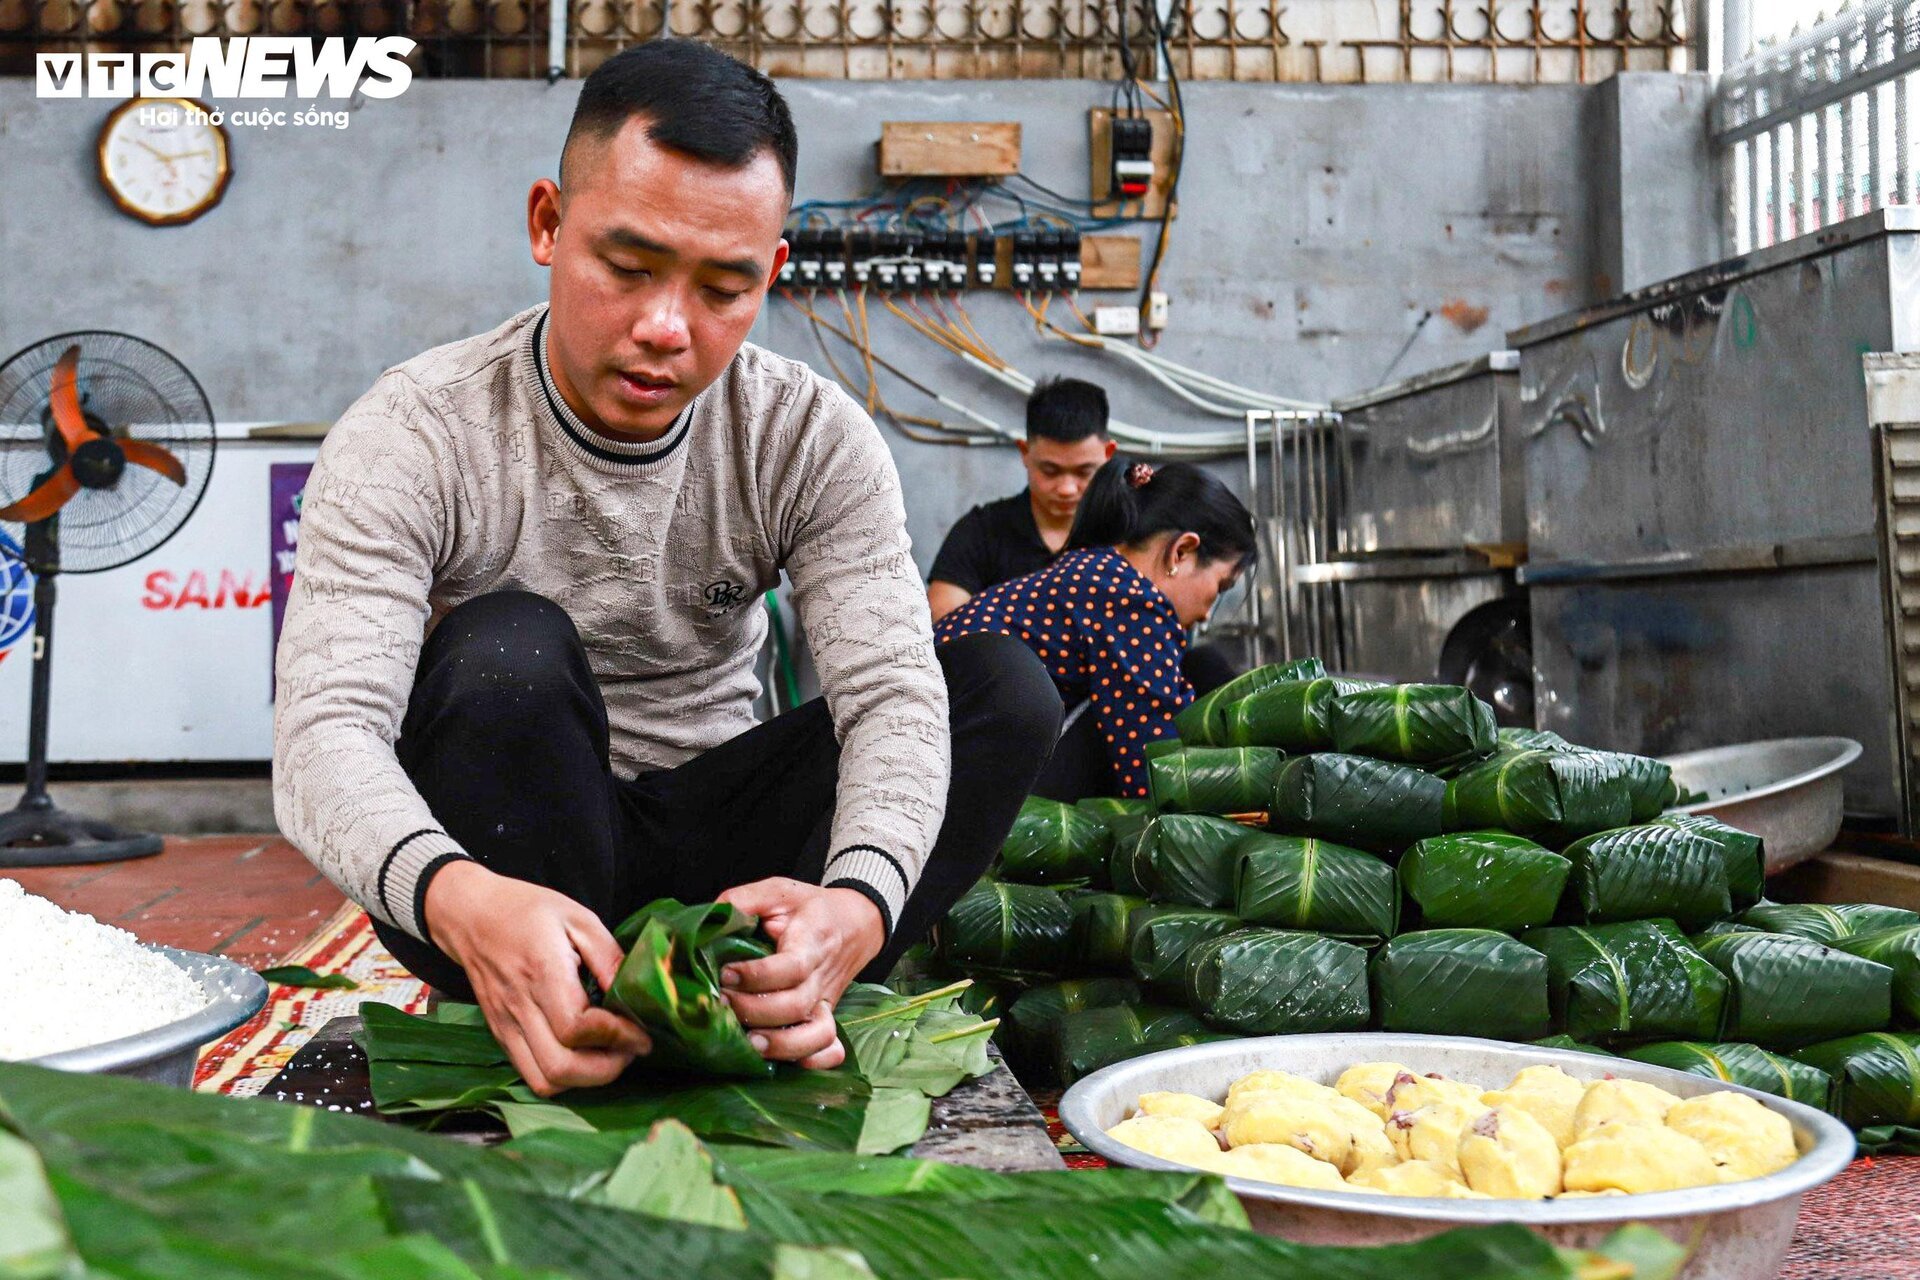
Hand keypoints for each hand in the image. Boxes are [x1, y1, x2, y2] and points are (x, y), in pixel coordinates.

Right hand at [423, 860, 649, 1095]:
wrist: (471, 915)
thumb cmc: (528, 911)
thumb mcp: (579, 919)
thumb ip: (610, 958)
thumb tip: (637, 994)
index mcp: (541, 972)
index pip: (576, 1028)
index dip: (616, 1037)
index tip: (641, 1033)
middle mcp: (519, 1006)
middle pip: (561, 1067)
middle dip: (606, 1068)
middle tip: (630, 1049)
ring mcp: (505, 1025)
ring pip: (544, 1081)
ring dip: (584, 1079)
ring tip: (609, 1055)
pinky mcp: (500, 1034)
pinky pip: (530, 1074)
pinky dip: (562, 1077)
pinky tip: (583, 1055)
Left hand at [716, 877, 885, 1069]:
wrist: (856, 923)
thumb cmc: (812, 908)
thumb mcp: (779, 891)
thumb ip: (743, 900)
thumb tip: (709, 919)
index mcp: (812, 942)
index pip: (791, 967)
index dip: (758, 976)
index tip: (727, 972)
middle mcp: (822, 977)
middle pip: (796, 1006)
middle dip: (754, 1011)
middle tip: (721, 1003)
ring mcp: (826, 1001)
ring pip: (816, 1034)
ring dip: (780, 1045)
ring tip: (748, 1042)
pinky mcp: (826, 1016)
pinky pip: (830, 1048)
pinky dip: (813, 1061)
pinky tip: (783, 1059)